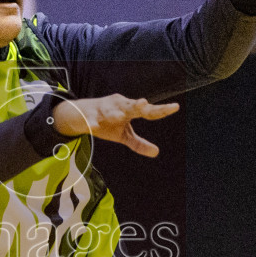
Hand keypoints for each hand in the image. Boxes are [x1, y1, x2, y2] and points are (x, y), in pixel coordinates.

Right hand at [50, 94, 179, 157]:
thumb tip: (157, 152)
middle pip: (131, 107)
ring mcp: (103, 109)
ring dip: (114, 114)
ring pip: (110, 112)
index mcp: (129, 109)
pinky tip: (94, 126)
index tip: (175, 107)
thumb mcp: (123, 135)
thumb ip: (139, 143)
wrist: (80, 114)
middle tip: (145, 104)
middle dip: (137, 106)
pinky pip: (91, 119)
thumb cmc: (106, 122)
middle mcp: (118, 106)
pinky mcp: (89, 115)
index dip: (161, 109)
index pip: (147, 111)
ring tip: (119, 118)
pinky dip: (92, 122)